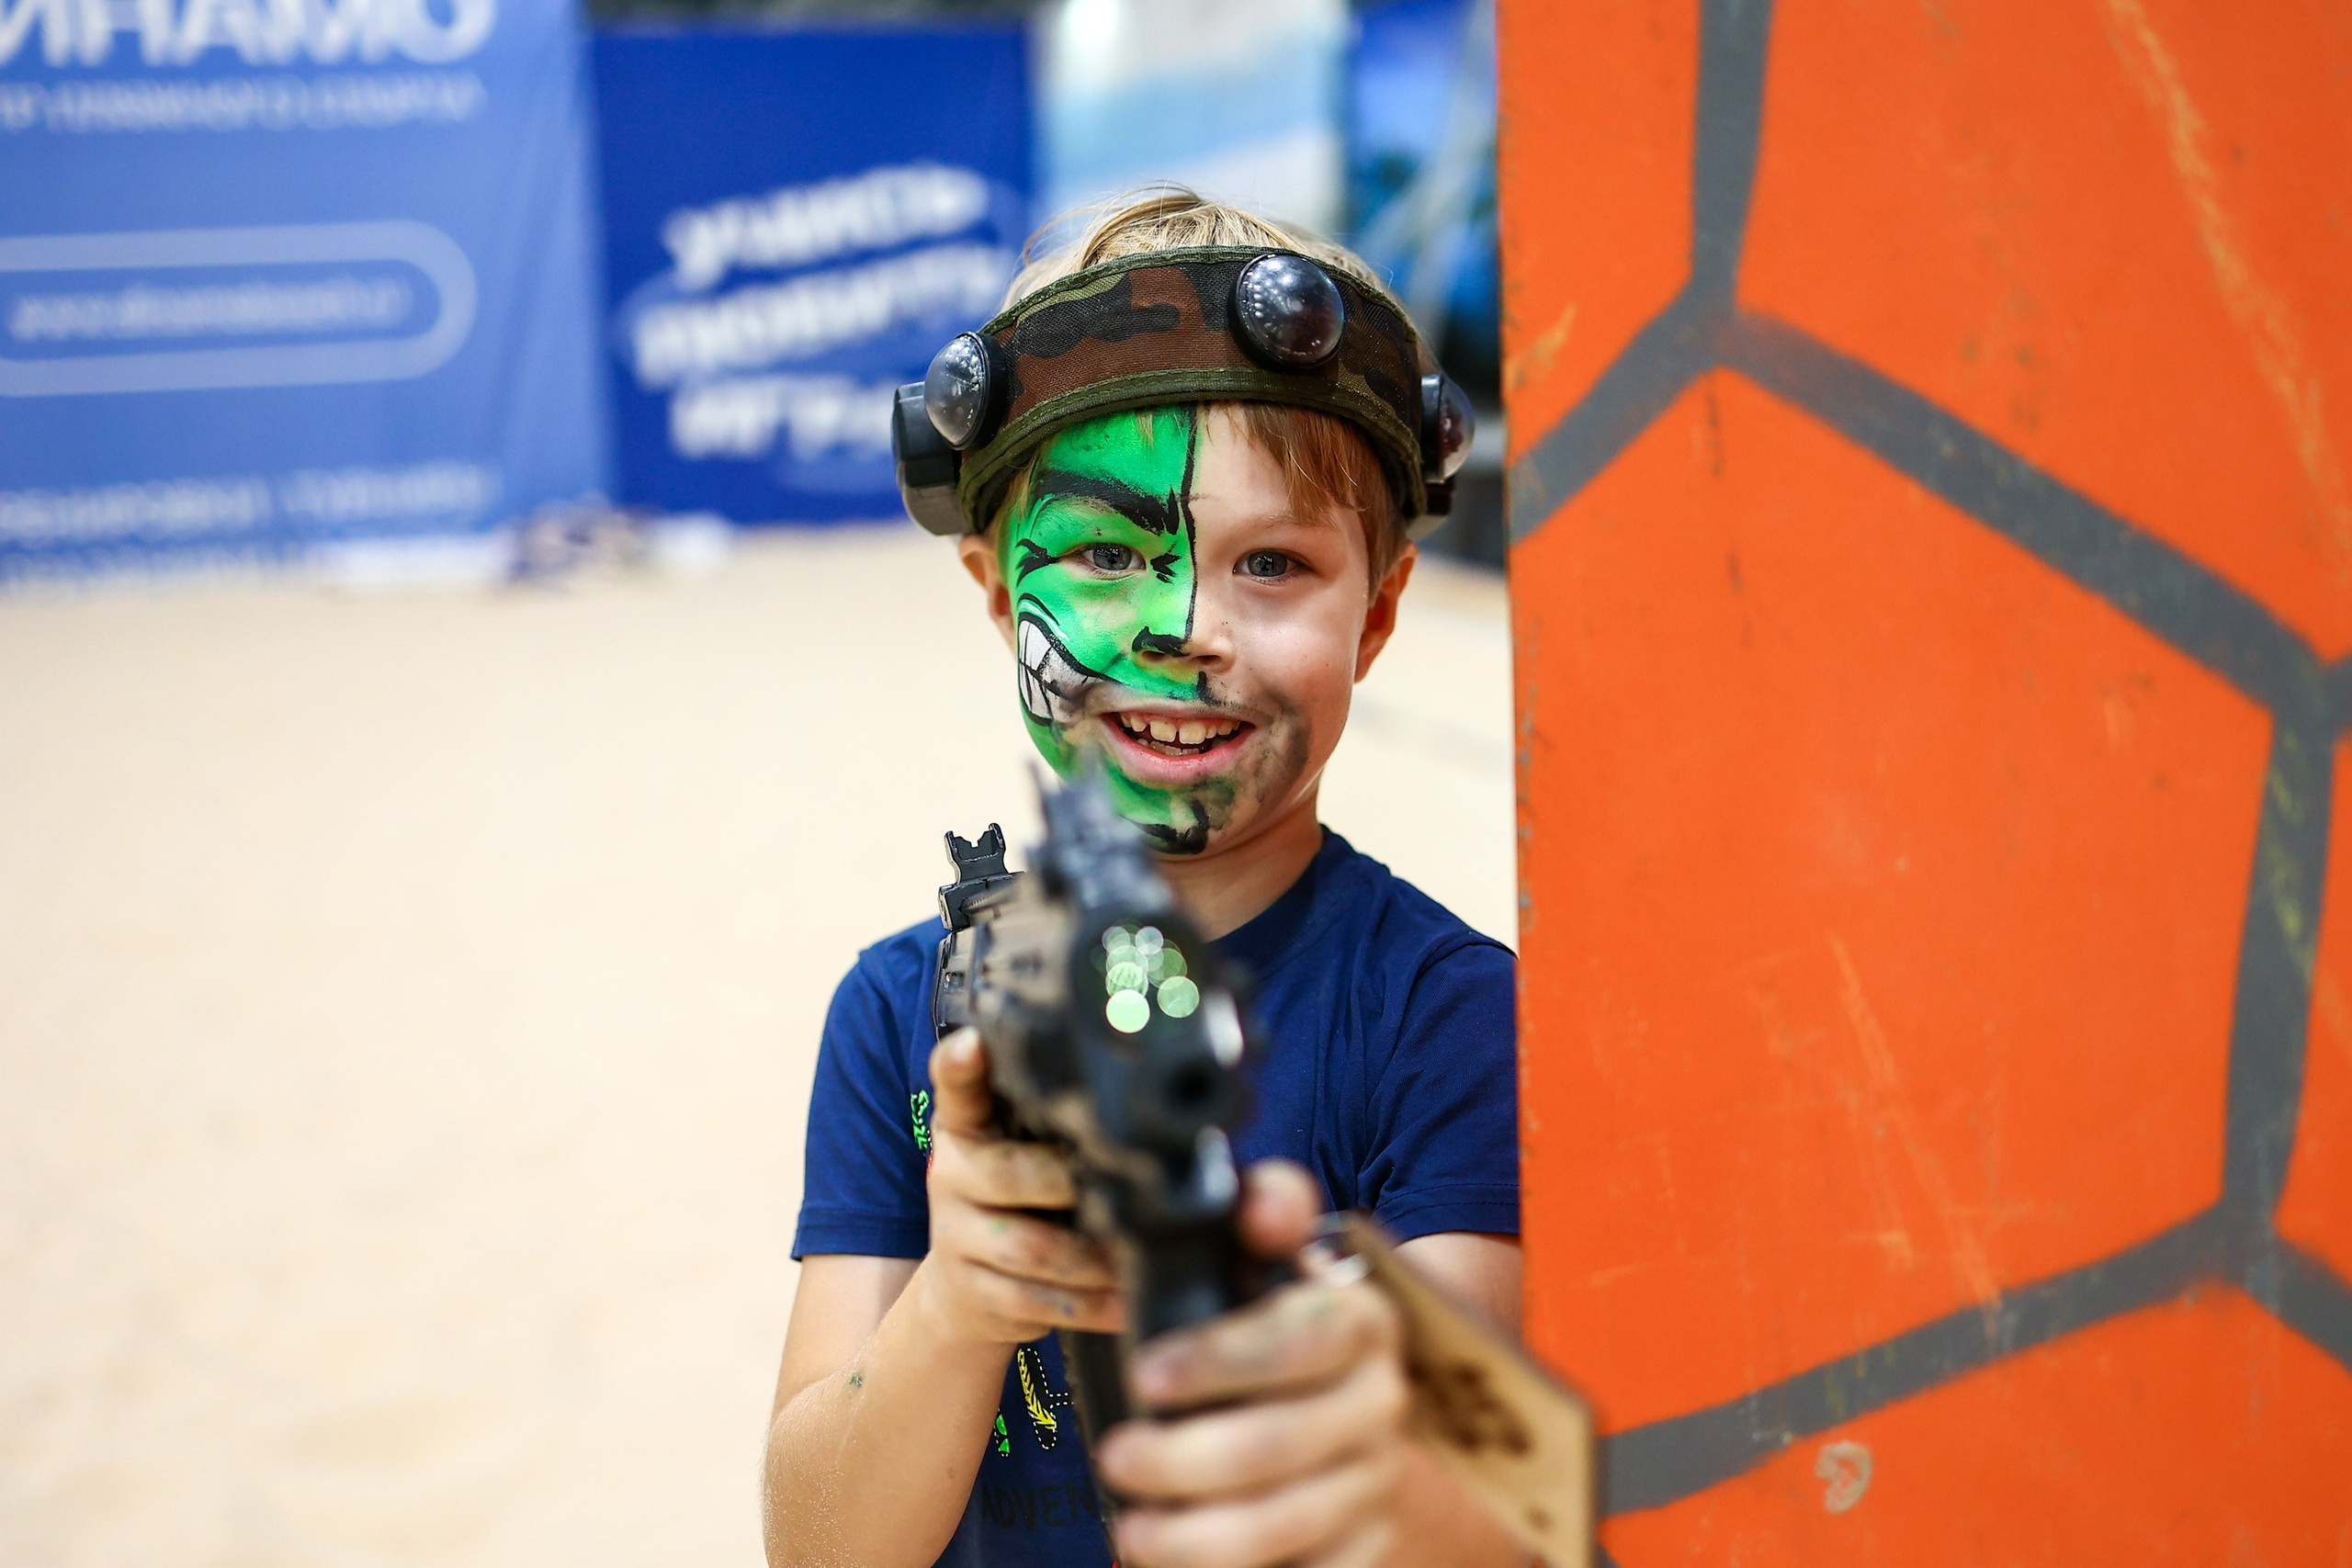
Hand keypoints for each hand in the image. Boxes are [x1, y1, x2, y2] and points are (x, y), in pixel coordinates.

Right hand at [912, 1028, 1125, 1345]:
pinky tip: (1128, 1303)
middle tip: (1128, 1189)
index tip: (972, 1044)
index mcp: (967, 1126)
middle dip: (1071, 1185)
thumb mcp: (1023, 1147)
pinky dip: (1093, 1306)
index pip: (956, 1088)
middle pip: (1009, 1175)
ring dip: (1097, 1259)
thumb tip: (1144, 1104)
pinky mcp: (974, 1293)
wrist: (966, 1287)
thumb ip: (1059, 1123)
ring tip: (1143, 1256)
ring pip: (1034, 1250)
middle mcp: (952, 1174)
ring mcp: (956, 1237)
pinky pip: (1040, 1302)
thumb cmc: (1019, 1199)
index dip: (961, 1065)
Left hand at [1094, 1162, 1408, 1567]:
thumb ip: (1265, 1212)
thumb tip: (1264, 1207)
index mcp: (1363, 1318)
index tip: (1144, 1374)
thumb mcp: (1262, 1255)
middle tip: (1115, 1456)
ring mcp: (1378, 1477)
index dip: (1222, 1360)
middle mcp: (1383, 1399)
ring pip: (1292, 1521)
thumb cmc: (1268, 1318)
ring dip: (1200, 1536)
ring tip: (1134, 1531)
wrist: (1323, 1389)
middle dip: (1185, 1458)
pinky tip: (1181, 1566)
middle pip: (1285, 1442)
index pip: (1306, 1338)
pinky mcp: (1367, 1541)